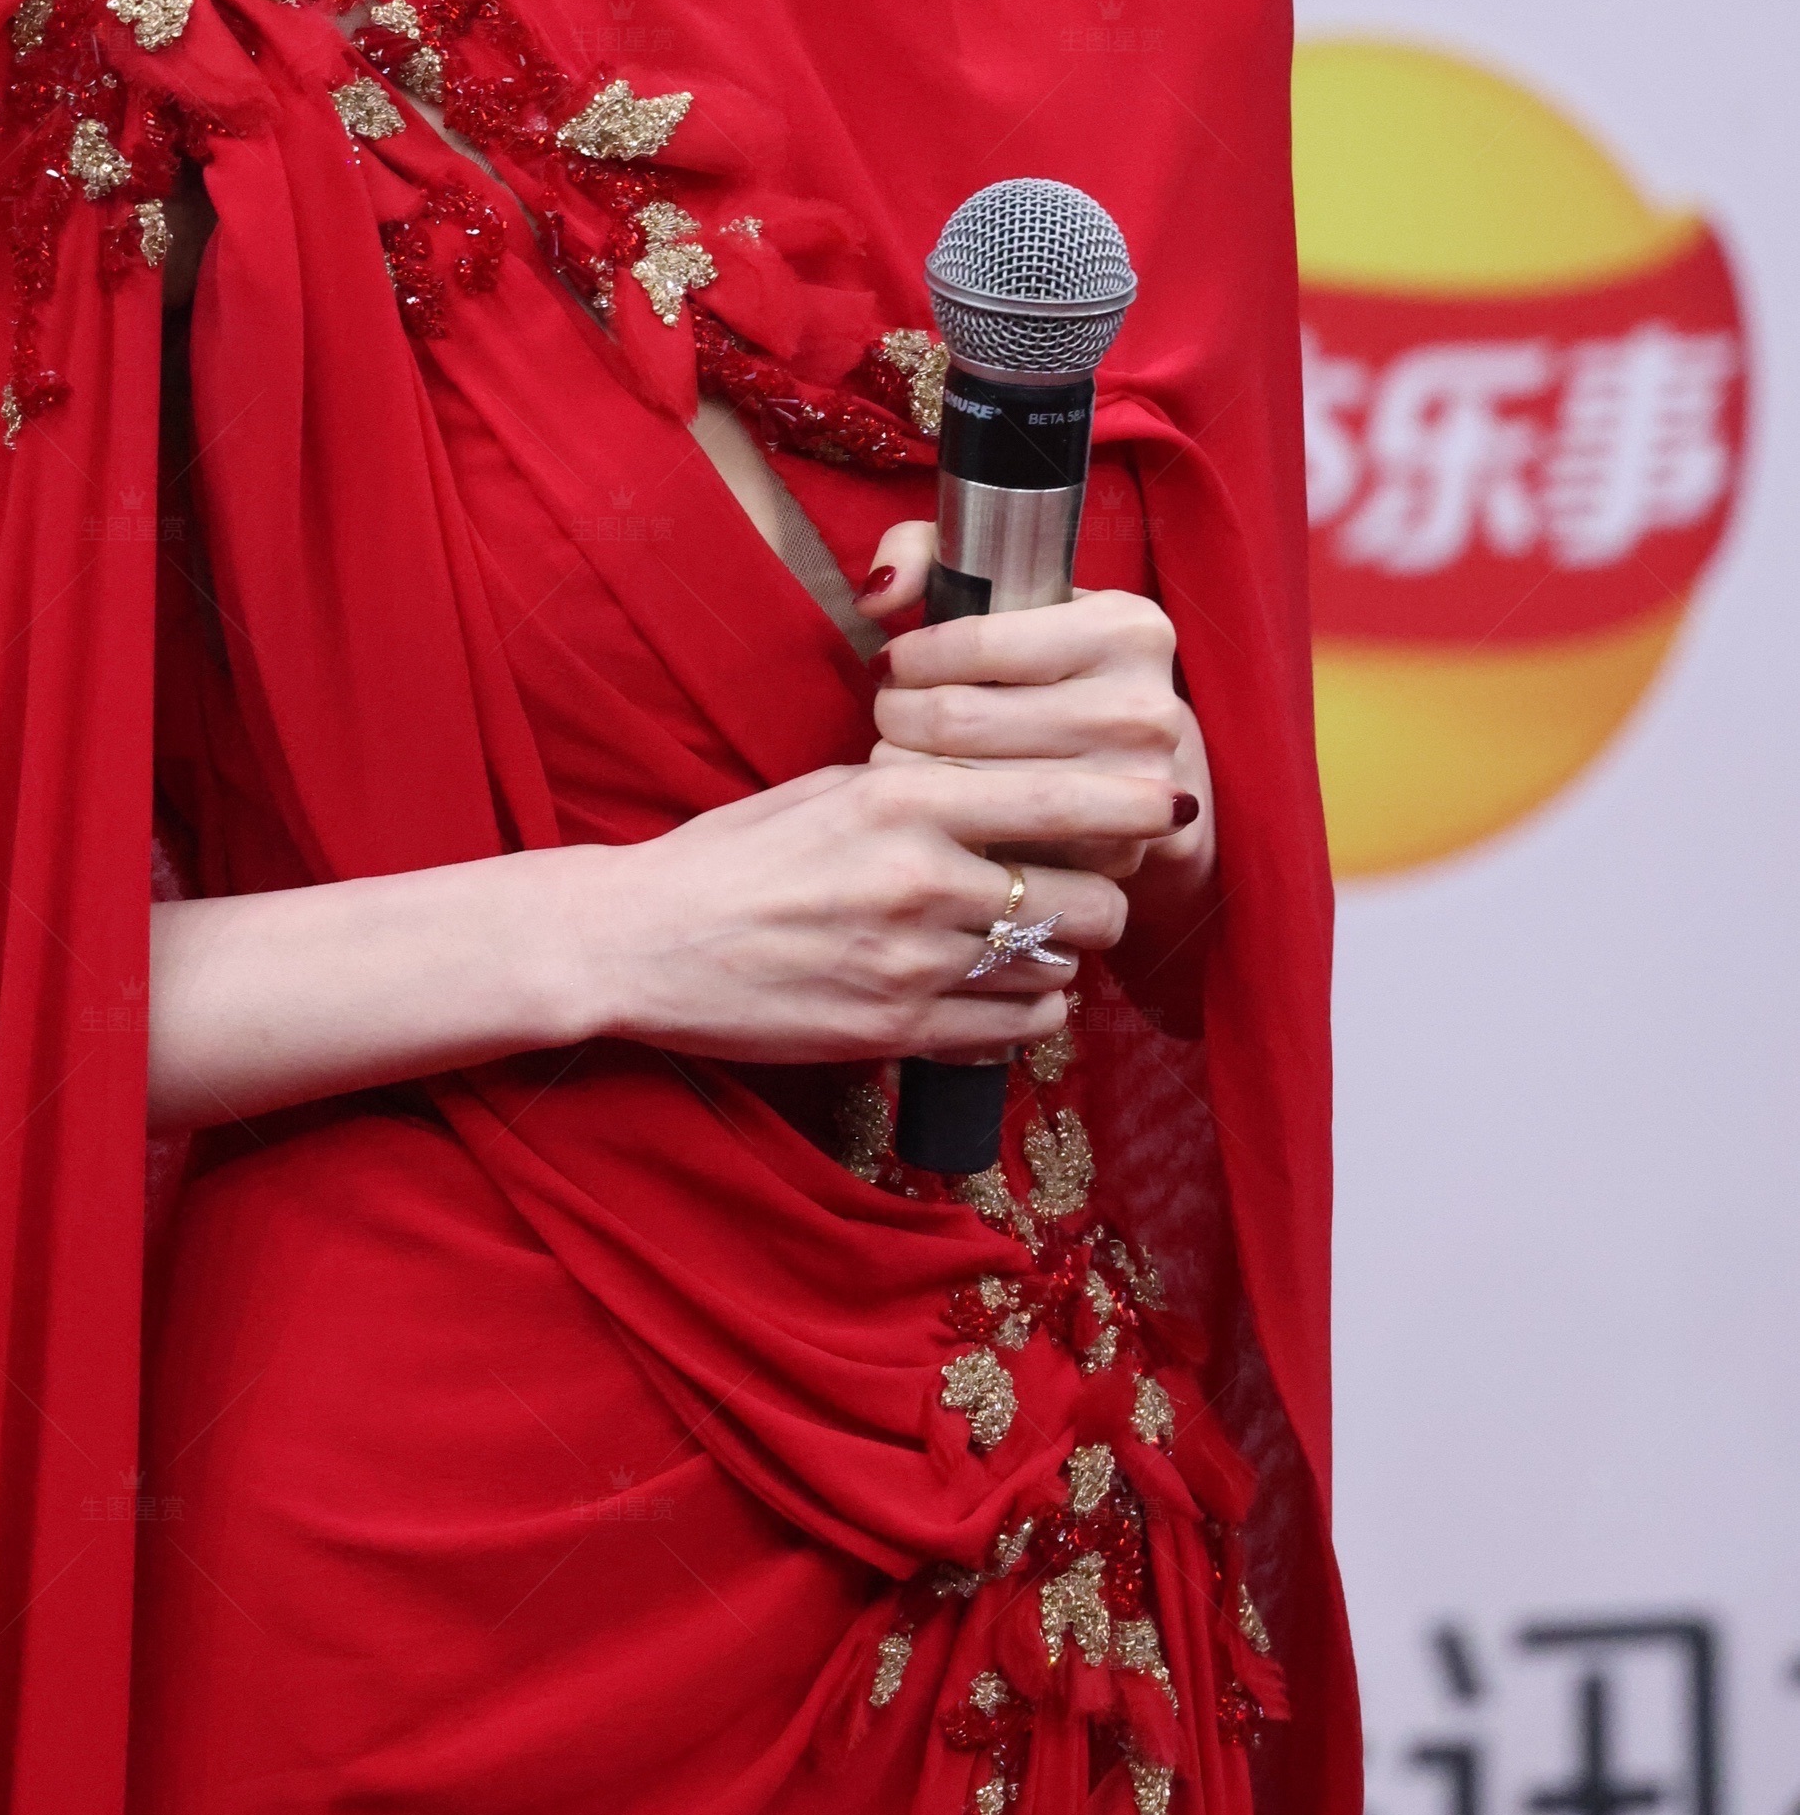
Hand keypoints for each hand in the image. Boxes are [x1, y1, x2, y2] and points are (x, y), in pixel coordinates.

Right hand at [578, 735, 1159, 1067]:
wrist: (645, 942)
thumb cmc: (736, 854)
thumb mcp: (832, 789)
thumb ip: (927, 788)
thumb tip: (1014, 781)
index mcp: (903, 801)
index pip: (1059, 796)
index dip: (1132, 802)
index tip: (1168, 798)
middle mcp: (920, 881)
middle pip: (1087, 899)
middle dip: (1103, 898)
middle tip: (1084, 888)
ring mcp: (912, 965)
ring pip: (1056, 970)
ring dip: (1058, 958)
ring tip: (1023, 940)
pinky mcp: (898, 1033)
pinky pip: (1014, 1031)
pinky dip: (1024, 1013)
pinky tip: (997, 990)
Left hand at [856, 526, 1217, 1005]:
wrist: (1142, 762)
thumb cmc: (1053, 666)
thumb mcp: (1007, 587)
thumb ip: (922, 554)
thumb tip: (879, 600)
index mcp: (1127, 627)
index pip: (973, 641)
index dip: (911, 657)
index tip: (899, 664)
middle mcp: (1143, 708)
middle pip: (958, 718)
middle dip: (898, 715)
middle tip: (891, 714)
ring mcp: (1135, 791)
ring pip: (962, 784)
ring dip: (908, 769)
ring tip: (904, 751)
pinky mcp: (1112, 855)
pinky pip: (990, 842)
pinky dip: (949, 822)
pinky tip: (943, 800)